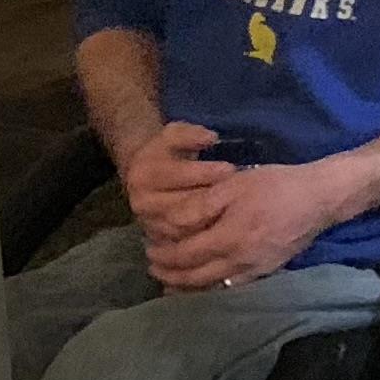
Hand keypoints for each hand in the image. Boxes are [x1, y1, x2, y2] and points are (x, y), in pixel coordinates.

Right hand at [116, 120, 238, 241]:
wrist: (144, 177)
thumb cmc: (166, 153)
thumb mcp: (174, 134)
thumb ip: (190, 134)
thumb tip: (210, 138)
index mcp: (144, 174)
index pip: (177, 175)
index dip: (204, 172)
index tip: (229, 168)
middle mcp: (143, 203)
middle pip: (181, 207)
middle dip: (211, 202)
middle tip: (237, 195)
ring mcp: (150, 224)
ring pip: (184, 230)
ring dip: (211, 222)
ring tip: (234, 211)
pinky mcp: (160, 241)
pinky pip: (184, 245)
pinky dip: (205, 238)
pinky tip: (226, 228)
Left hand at [145, 160, 345, 290]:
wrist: (320, 198)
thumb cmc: (276, 185)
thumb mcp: (235, 184)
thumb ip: (201, 205)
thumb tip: (172, 222)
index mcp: (229, 238)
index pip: (185, 255)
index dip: (164, 255)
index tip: (149, 248)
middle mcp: (239, 262)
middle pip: (195, 278)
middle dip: (169, 275)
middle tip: (153, 267)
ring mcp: (254, 271)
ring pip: (212, 287)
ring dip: (187, 287)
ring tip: (170, 282)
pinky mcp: (266, 272)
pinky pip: (231, 288)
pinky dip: (211, 289)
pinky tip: (204, 285)